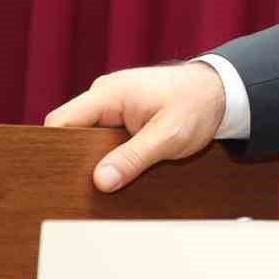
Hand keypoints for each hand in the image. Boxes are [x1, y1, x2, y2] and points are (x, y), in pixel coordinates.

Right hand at [44, 62, 226, 192]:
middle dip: (76, 159)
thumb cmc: (198, 105)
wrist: (223, 90)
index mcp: (109, 93)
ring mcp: (113, 102)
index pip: (61, 122)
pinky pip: (103, 133)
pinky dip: (107, 151)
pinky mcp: (122, 111)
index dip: (55, 151)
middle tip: (82, 188)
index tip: (59, 179)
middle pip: (71, 131)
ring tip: (104, 180)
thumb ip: (134, 158)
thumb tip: (100, 182)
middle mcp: (104, 94)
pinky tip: (117, 169)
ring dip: (95, 156)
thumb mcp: (169, 137)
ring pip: (87, 134)